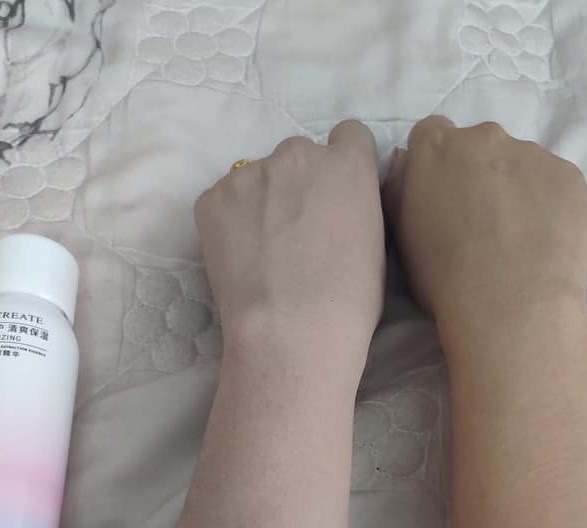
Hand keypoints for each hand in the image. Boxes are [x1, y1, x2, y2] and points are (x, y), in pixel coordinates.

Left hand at [195, 120, 384, 387]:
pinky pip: (224, 200)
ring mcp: (250, 173)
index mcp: (347, 163)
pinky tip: (240, 259)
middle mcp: (298, 154)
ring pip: (259, 178)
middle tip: (296, 232)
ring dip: (263, 201)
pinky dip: (230, 222)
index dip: (343, 166)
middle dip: (300, 184)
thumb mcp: (374, 242)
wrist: (291, 332)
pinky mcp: (212, 199)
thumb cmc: (349, 301)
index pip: (349, 136)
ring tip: (263, 252)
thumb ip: (357, 205)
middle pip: (300, 156)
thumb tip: (342, 203)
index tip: (336, 196)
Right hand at [384, 117, 586, 353]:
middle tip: (481, 223)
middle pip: (479, 146)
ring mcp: (533, 153)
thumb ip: (401, 189)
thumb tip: (406, 162)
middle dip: (478, 174)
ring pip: (521, 164)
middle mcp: (486, 137)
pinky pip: (555, 184)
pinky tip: (543, 242)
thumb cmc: (443, 278)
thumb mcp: (403, 236)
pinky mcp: (570, 176)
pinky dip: (549, 206)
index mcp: (436, 148)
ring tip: (517, 240)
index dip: (434, 165)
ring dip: (516, 189)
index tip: (441, 196)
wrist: (512, 303)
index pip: (430, 134)